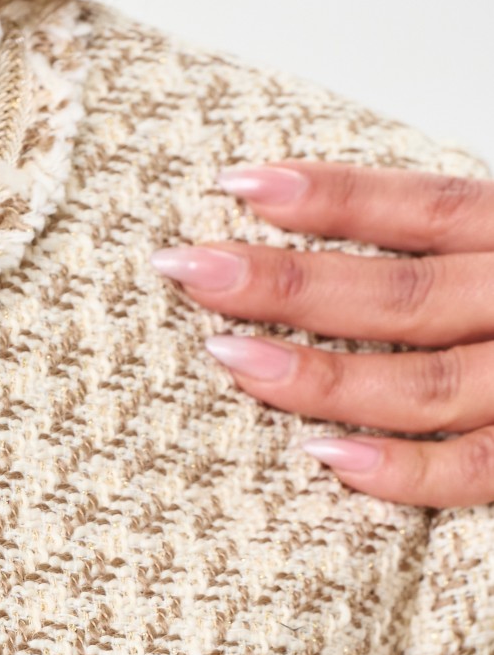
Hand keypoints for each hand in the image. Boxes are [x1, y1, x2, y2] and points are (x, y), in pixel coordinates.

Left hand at [152, 162, 493, 506]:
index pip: (426, 208)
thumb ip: (451, 258)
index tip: (237, 185)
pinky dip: (402, 469)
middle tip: (190, 271)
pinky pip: (473, 468)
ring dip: (322, 377)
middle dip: (290, 285)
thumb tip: (321, 258)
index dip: (335, 195)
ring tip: (228, 359)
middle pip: (404, 293)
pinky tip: (323, 455)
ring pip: (425, 383)